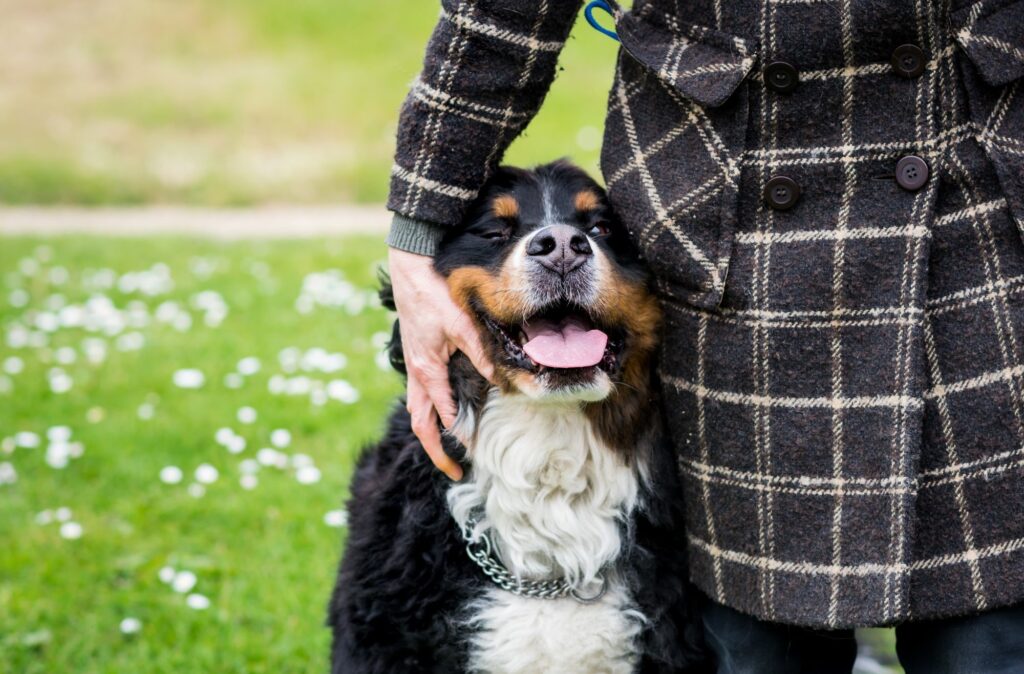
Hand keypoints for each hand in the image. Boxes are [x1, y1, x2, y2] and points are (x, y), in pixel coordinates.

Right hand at [388, 248, 494, 480]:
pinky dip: (430, 410)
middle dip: (436, 451)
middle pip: (422, 424)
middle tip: (455, 472)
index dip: (457, 437)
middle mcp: (416, 374)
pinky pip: (419, 394)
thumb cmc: (434, 294)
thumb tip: (504, 378)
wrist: (409, 269)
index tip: (475, 452)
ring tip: (446, 450)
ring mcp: (414, 367)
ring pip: (418, 410)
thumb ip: (481, 353)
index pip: (441, 416)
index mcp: (426, 371)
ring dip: (430, 432)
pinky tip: (445, 412)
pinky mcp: (416, 357)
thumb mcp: (461, 324)